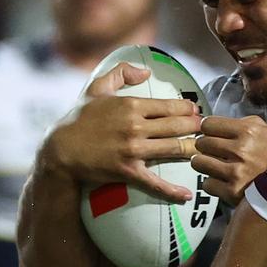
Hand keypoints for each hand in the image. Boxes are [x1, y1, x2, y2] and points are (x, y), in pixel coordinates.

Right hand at [44, 62, 200, 201]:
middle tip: (206, 129)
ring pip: (173, 149)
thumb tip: (146, 71)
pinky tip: (187, 196)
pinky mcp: (128, 171)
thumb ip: (121, 71)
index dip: (188, 109)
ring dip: (192, 149)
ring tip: (203, 149)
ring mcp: (133, 150)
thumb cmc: (79, 117)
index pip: (169, 106)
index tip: (197, 111)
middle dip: (196, 127)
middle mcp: (135, 127)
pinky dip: (172, 191)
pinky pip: (155, 182)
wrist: (60, 149)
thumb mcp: (96, 87)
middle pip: (177, 126)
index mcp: (131, 105)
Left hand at [191, 115, 266, 205]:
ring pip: (198, 162)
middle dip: (205, 147)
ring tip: (213, 165)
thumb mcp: (264, 131)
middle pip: (201, 142)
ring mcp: (236, 172)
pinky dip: (212, 183)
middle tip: (213, 151)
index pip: (208, 124)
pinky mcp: (232, 191)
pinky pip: (207, 183)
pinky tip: (221, 181)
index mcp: (248, 131)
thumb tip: (216, 123)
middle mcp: (241, 150)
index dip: (208, 129)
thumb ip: (242, 122)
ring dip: (204, 164)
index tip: (211, 133)